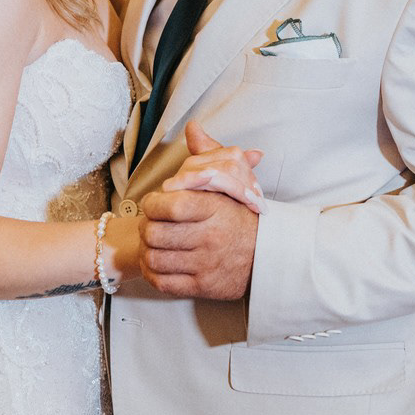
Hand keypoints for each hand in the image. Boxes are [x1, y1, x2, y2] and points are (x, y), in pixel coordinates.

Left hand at [140, 124, 260, 299]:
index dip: (152, 204)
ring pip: (154, 258)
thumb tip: (193, 127)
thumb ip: (209, 154)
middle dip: (145, 227)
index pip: (168, 205)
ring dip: (146, 251)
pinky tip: (157, 263)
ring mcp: (205, 264)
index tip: (154, 203)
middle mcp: (209, 237)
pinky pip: (163, 282)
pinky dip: (152, 273)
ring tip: (151, 243)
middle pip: (154, 233)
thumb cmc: (242, 217)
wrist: (269, 256)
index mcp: (214, 208)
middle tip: (149, 224)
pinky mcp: (202, 287)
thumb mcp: (231, 183)